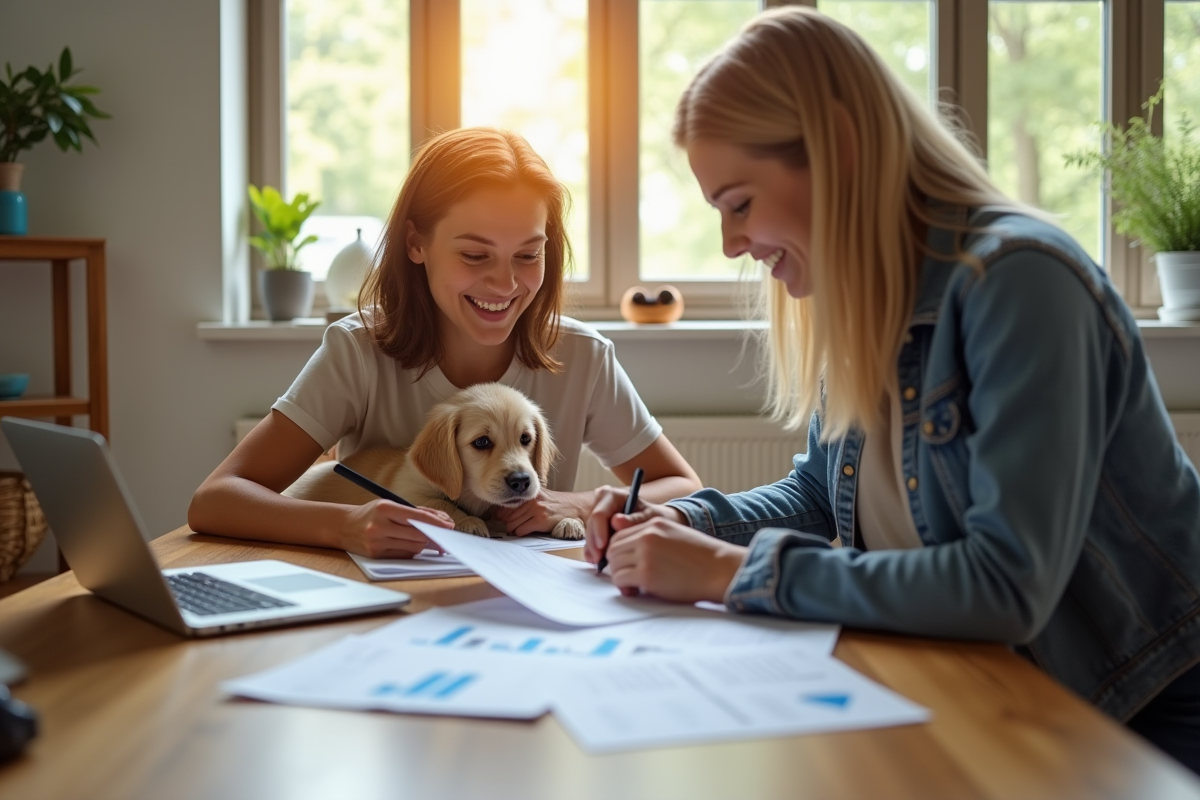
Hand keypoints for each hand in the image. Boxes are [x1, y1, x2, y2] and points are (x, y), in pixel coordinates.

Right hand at [341, 500, 453, 557]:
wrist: (344, 526)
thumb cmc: (372, 513)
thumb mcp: (391, 504)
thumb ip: (416, 512)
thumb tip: (443, 522)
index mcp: (384, 508)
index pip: (417, 517)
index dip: (436, 522)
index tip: (449, 526)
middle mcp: (379, 525)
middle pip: (417, 534)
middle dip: (434, 535)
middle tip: (445, 535)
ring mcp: (376, 542)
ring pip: (413, 547)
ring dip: (424, 543)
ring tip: (427, 538)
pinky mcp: (376, 555)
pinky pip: (404, 555)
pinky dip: (412, 550)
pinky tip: (411, 544)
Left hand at [490, 488, 591, 536]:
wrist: (577, 507)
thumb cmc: (559, 505)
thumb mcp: (542, 497)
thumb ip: (526, 502)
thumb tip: (503, 513)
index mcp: (530, 493)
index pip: (506, 505)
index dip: (502, 515)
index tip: (500, 520)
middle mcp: (531, 500)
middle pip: (507, 516)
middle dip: (507, 524)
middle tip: (511, 527)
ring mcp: (536, 510)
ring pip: (512, 524)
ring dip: (514, 530)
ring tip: (521, 529)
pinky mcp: (541, 520)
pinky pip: (521, 531)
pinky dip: (522, 533)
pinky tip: (528, 531)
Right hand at [583, 484, 686, 563]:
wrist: (655, 525)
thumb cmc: (655, 518)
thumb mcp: (650, 517)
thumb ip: (635, 519)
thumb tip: (616, 521)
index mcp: (613, 496)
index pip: (600, 513)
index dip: (599, 530)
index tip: (603, 546)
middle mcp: (602, 503)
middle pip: (592, 524)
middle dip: (594, 543)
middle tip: (599, 560)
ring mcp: (598, 516)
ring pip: (589, 533)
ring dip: (593, 549)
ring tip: (599, 563)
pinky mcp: (596, 528)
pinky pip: (590, 540)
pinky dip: (592, 551)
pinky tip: (595, 561)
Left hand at [604, 518, 747, 603]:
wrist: (720, 569)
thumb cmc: (703, 559)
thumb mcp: (675, 537)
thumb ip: (653, 540)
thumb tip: (630, 555)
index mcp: (654, 524)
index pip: (620, 534)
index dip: (619, 551)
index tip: (624, 563)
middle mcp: (647, 536)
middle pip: (613, 548)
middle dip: (615, 564)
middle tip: (626, 577)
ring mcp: (646, 554)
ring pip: (614, 564)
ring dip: (619, 577)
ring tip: (632, 586)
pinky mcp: (647, 574)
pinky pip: (621, 580)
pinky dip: (624, 587)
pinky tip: (635, 591)